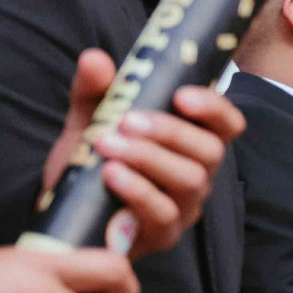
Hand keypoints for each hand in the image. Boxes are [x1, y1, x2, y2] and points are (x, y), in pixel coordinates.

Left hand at [41, 49, 244, 256]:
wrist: (65, 210)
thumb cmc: (91, 161)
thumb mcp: (91, 119)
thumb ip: (96, 91)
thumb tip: (95, 58)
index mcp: (191, 141)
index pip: (227, 124)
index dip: (215, 109)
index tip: (182, 96)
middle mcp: (198, 173)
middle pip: (211, 151)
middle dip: (170, 132)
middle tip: (126, 119)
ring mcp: (185, 206)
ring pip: (190, 180)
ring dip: (148, 158)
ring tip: (106, 144)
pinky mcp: (163, 234)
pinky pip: (164, 213)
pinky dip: (137, 190)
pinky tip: (109, 175)